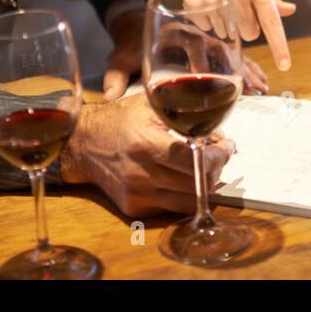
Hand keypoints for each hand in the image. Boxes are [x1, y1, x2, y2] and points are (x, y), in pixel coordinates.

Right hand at [58, 93, 236, 216]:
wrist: (83, 143)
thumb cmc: (120, 119)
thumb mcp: (150, 104)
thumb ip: (184, 113)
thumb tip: (217, 131)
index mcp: (146, 144)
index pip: (194, 161)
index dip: (218, 156)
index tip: (227, 146)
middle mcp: (141, 173)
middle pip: (197, 183)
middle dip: (217, 168)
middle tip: (221, 153)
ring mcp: (137, 194)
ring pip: (189, 200)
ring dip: (206, 184)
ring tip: (207, 166)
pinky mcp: (134, 207)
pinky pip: (172, 207)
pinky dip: (185, 193)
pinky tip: (185, 176)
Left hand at [103, 9, 268, 100]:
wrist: (138, 29)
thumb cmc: (131, 45)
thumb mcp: (122, 57)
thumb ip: (116, 75)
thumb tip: (109, 94)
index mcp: (175, 32)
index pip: (190, 43)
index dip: (199, 61)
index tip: (205, 78)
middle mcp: (196, 33)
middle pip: (218, 49)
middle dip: (233, 70)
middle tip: (245, 88)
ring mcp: (207, 41)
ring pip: (231, 54)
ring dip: (246, 71)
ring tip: (260, 89)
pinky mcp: (214, 50)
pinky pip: (235, 60)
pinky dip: (248, 71)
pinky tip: (260, 85)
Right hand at [161, 0, 295, 69]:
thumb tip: (290, 10)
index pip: (271, 21)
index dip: (279, 46)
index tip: (285, 65)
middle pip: (249, 34)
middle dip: (245, 27)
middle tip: (236, 7)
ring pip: (227, 32)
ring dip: (224, 23)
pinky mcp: (195, 2)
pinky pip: (206, 27)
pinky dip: (205, 19)